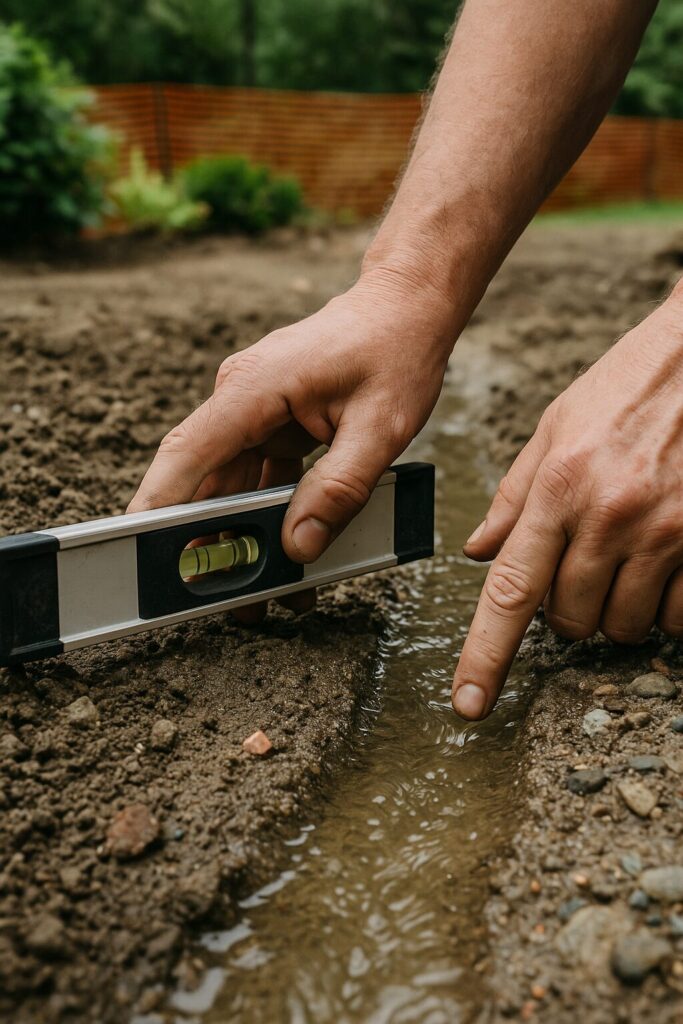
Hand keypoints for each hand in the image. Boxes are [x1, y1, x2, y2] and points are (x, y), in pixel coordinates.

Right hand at [128, 268, 453, 617]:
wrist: (406, 306)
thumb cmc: (395, 352)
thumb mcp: (379, 428)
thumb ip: (338, 490)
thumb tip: (298, 547)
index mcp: (255, 388)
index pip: (189, 452)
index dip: (160, 504)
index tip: (141, 547)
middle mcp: (242, 397)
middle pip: (205, 477)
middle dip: (207, 540)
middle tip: (214, 597)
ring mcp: (255, 409)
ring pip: (232, 482)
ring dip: (241, 532)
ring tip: (258, 591)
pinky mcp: (273, 420)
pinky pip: (259, 474)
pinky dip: (269, 512)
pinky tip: (287, 550)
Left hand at [454, 281, 682, 719]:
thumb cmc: (631, 382)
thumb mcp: (556, 425)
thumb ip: (515, 495)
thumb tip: (477, 553)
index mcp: (559, 487)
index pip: (509, 592)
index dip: (485, 656)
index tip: (470, 705)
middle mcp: (611, 516)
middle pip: (569, 620)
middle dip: (564, 611)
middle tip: (578, 569)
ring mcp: (669, 532)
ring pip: (625, 625)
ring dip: (616, 611)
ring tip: (624, 562)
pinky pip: (680, 616)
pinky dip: (667, 606)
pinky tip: (665, 565)